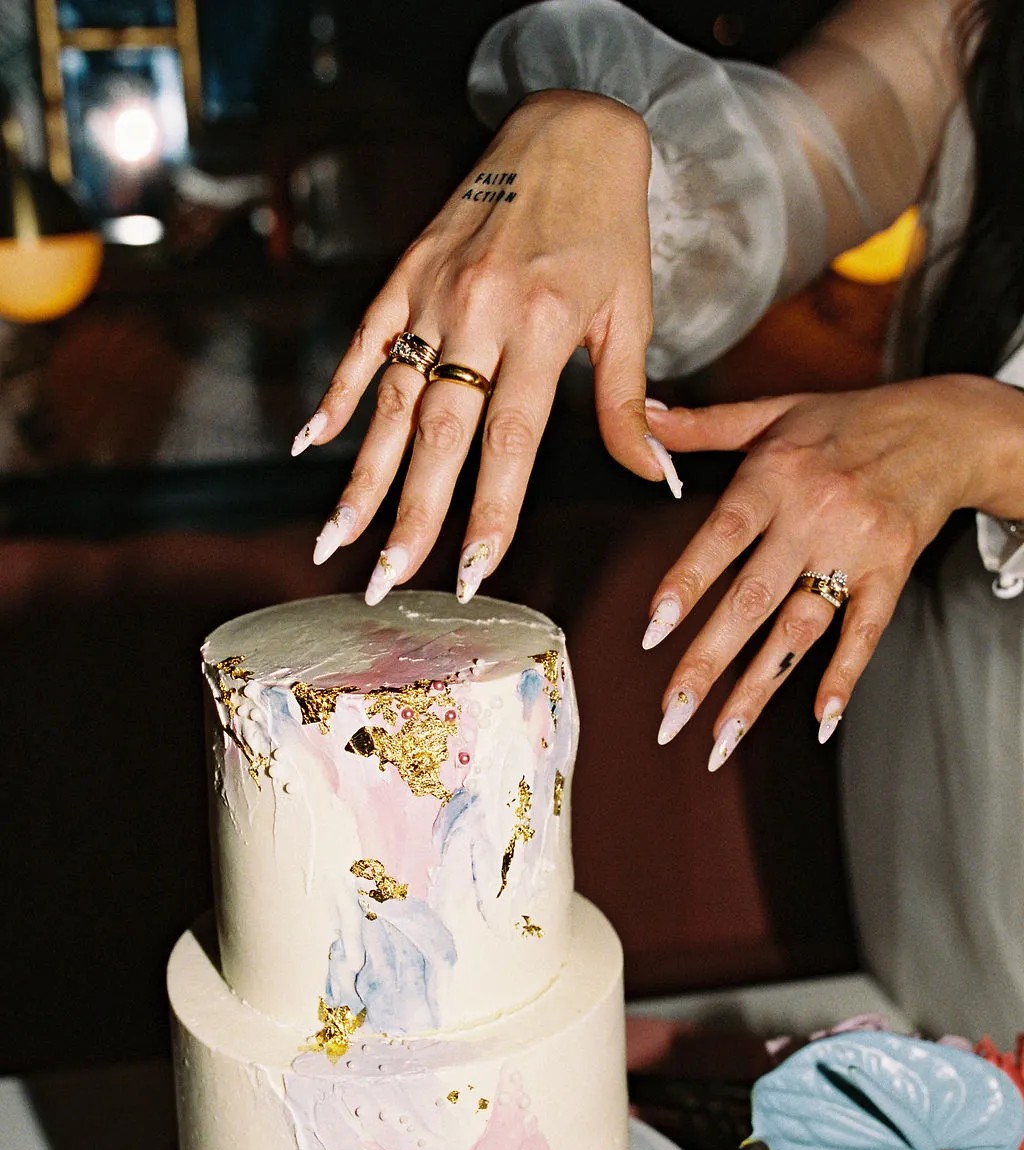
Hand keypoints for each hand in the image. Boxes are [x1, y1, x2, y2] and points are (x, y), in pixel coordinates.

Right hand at [299, 89, 667, 601]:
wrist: (568, 129)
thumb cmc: (609, 231)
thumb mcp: (631, 315)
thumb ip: (628, 406)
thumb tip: (654, 480)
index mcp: (544, 326)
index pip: (510, 442)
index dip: (488, 512)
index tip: (471, 573)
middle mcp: (481, 310)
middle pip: (437, 433)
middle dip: (409, 515)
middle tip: (384, 581)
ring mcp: (433, 291)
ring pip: (389, 399)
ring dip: (361, 476)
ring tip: (334, 538)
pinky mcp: (404, 272)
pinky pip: (363, 343)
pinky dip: (336, 394)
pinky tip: (309, 446)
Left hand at [642, 374, 1022, 765]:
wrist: (944, 428)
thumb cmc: (848, 422)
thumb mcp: (774, 411)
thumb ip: (704, 425)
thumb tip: (642, 421)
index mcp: (776, 476)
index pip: (723, 536)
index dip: (687, 582)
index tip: (652, 630)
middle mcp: (814, 516)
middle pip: (753, 599)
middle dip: (708, 661)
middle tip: (670, 713)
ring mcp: (856, 550)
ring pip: (799, 628)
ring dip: (758, 688)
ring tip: (722, 738)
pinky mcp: (891, 574)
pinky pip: (865, 633)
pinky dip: (844, 678)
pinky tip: (820, 721)